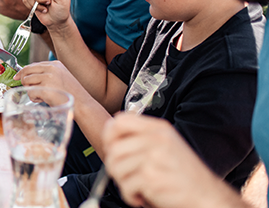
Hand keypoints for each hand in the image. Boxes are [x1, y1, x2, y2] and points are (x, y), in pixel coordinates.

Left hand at [13, 61, 83, 105]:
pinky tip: (43, 100)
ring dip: (31, 91)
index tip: (17, 77)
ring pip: (26, 81)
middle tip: (29, 89)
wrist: (82, 104)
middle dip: (24, 81)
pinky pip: (30, 92)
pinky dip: (34, 98)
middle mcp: (51, 68)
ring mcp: (48, 78)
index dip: (23, 71)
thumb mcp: (61, 77)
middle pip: (26, 71)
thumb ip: (48, 74)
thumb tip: (29, 76)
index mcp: (55, 64)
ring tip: (41, 96)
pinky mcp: (45, 88)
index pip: (33, 65)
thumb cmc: (71, 94)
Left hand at [102, 113, 244, 207]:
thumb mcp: (166, 145)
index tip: (111, 148)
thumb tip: (111, 139)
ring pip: (116, 167)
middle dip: (114, 167)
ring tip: (137, 186)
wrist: (207, 195)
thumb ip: (142, 138)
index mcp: (159, 128)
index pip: (120, 121)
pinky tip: (142, 196)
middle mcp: (156, 139)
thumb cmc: (186, 175)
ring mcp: (154, 157)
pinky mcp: (152, 177)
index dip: (109, 135)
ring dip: (122, 182)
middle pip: (114, 148)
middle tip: (126, 176)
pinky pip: (125, 186)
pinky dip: (129, 196)